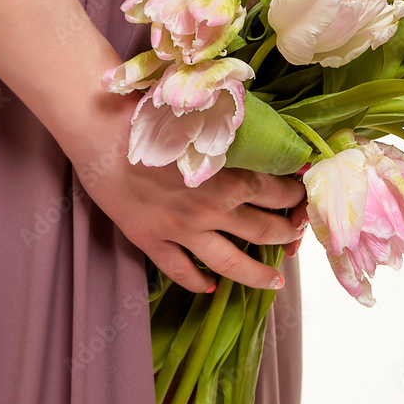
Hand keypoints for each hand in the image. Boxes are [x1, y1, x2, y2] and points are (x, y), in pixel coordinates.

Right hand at [68, 93, 308, 292]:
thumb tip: (267, 139)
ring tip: (275, 282)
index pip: (279, 194)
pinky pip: (181, 271)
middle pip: (265, 231)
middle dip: (288, 236)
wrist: (100, 132)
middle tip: (296, 237)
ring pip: (232, 264)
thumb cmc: (154, 115)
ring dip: (258, 275)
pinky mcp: (152, 241)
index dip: (297, 198)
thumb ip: (237, 137)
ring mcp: (183, 231)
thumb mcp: (207, 121)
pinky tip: (209, 287)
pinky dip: (198, 282)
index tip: (303, 198)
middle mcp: (213, 210)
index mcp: (231, 177)